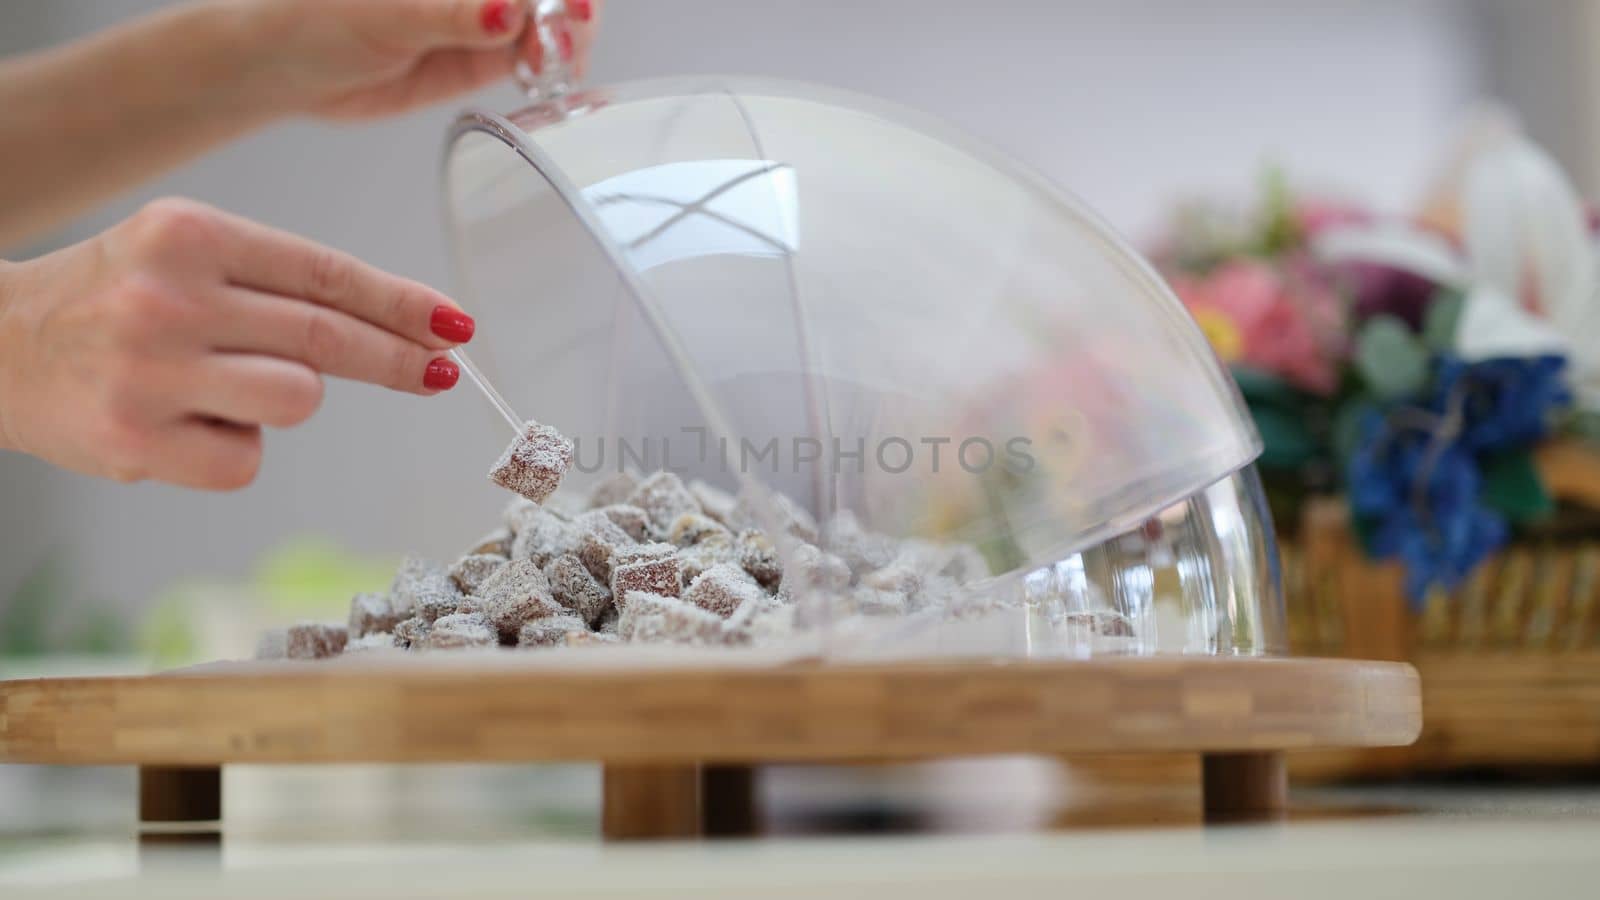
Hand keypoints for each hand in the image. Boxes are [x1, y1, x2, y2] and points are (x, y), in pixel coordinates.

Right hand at [0, 198, 475, 489]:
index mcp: (187, 234)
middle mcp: (168, 296)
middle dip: (398, 358)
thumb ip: (274, 282)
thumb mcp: (181, 255)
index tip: (453, 325)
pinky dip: (233, 450)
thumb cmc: (108, 301)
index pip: (324, 273)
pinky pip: (247, 460)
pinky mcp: (138, 442)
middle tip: (441, 371)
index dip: (400, 304)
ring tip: (222, 387)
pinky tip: (185, 425)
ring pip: (297, 398)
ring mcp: (151, 371)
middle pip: (325, 336)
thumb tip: (398, 327)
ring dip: (285, 399)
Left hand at [249, 0, 605, 120]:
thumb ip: (452, 14)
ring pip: (547, 24)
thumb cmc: (317, 16)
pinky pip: (530, 59)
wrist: (287, 66)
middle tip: (567, 37)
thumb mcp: (388, 15)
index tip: (570, 6)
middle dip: (568, 12)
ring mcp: (482, 18)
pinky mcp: (481, 58)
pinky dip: (549, 68)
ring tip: (556, 63)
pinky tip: (551, 77)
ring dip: (565, 41)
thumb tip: (508, 11)